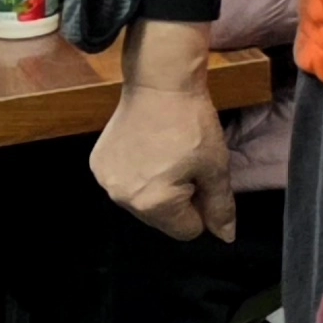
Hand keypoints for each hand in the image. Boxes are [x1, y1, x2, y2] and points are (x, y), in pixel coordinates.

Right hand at [91, 25, 236, 243]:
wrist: (159, 85)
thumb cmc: (192, 124)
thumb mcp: (216, 166)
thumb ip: (220, 206)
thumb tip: (225, 237)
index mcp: (153, 203)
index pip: (187, 230)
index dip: (202, 207)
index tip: (201, 176)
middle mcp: (122, 199)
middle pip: (162, 219)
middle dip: (179, 199)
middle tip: (186, 163)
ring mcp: (105, 182)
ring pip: (143, 203)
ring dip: (158, 188)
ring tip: (166, 155)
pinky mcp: (97, 165)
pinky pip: (125, 184)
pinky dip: (138, 174)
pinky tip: (147, 149)